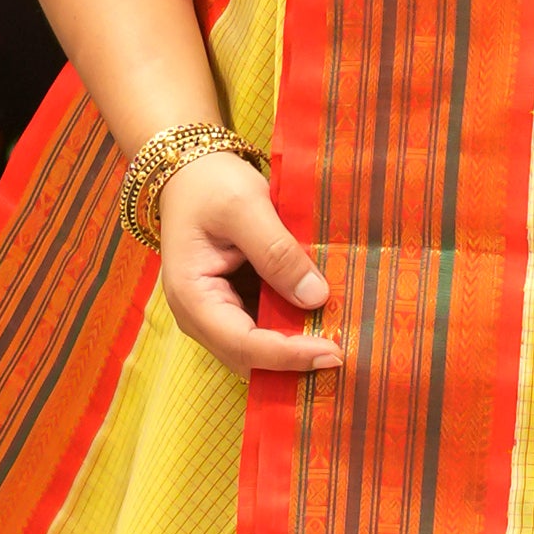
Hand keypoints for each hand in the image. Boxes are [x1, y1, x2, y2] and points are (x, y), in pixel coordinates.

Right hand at [156, 151, 339, 376]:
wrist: (189, 172)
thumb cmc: (210, 184)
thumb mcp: (246, 207)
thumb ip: (278, 252)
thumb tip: (316, 298)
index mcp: (192, 296)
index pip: (243, 343)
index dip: (289, 354)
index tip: (333, 353)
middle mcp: (198, 316)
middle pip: (249, 358)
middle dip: (294, 361)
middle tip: (344, 353)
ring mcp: (214, 314)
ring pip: (256, 352)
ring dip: (295, 350)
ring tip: (339, 340)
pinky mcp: (231, 304)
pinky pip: (261, 331)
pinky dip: (290, 331)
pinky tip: (321, 322)